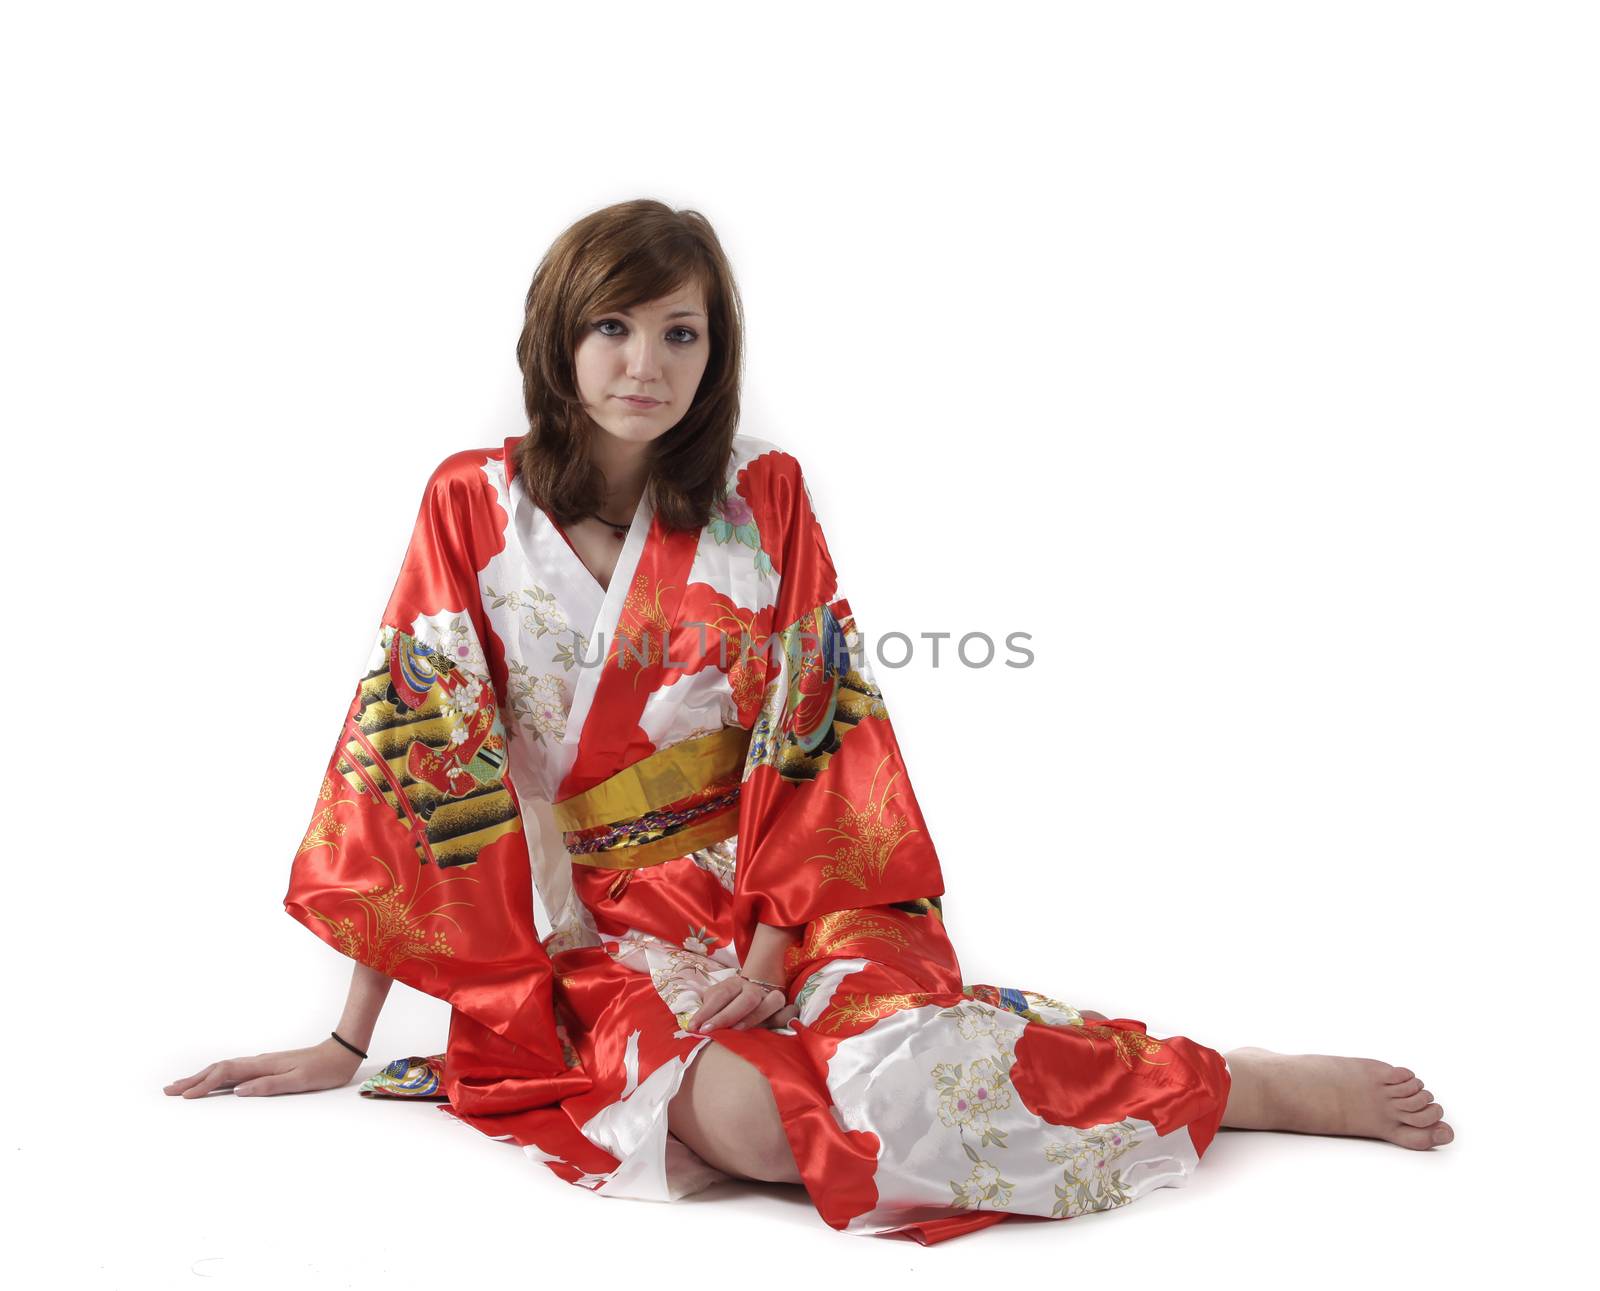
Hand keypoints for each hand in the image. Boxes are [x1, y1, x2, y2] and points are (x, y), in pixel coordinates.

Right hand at [163, 1037, 363, 1098]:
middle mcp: (259, 1062)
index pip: (226, 1074)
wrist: (343, 1051)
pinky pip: (236, 1071)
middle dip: (193, 1080)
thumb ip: (270, 1085)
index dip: (203, 1085)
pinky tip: (214, 1082)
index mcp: (264, 1066)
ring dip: (202, 1077)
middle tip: (168, 1090)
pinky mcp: (268, 1066)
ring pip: (226, 1069)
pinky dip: (218, 1076)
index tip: (183, 1097)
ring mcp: (263, 1063)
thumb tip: (238, 1091)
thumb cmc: (325, 1069)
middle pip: (219, 1069)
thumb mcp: (300, 1080)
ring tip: (183, 1086)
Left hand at [687, 975, 794, 1032]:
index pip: (720, 995)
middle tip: (709, 1031)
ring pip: (772, 1001)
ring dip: (754, 1018)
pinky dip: (785, 1018)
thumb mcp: (715, 1000)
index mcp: (734, 984)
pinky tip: (774, 1031)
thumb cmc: (728, 1002)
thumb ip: (707, 1009)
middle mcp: (754, 989)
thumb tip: (693, 1026)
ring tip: (737, 1032)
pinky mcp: (783, 1009)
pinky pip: (789, 1011)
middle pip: (746, 999)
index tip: (694, 1027)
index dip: (706, 1011)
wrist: (755, 988)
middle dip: (726, 1016)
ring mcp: (771, 997)